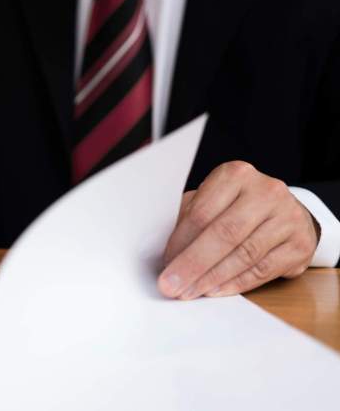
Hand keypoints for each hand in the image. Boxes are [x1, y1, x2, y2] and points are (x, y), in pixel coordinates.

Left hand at [158, 161, 319, 299]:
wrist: (285, 213)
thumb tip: (168, 256)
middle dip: (193, 264)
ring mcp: (287, 216)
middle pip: (223, 233)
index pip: (202, 212)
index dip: (180, 241)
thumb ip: (190, 220)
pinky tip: (215, 291)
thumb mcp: (213, 202)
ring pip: (244, 254)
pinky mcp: (300, 243)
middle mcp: (265, 191)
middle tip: (171, 285)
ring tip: (190, 292)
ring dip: (211, 278)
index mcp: (235, 175)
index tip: (165, 263)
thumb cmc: (237, 208)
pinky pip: (262, 269)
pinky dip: (235, 284)